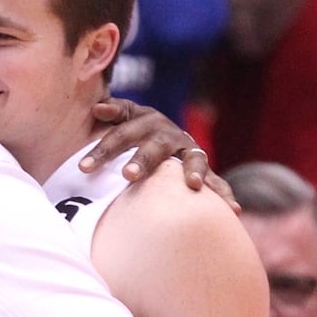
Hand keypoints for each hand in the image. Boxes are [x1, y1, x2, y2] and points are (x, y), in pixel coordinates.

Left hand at [84, 98, 235, 207]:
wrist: (164, 135)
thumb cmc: (134, 133)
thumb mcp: (123, 119)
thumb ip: (112, 112)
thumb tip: (97, 107)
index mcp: (145, 120)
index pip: (121, 133)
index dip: (103, 149)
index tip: (83, 168)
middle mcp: (169, 133)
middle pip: (154, 146)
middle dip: (143, 160)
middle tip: (128, 175)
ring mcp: (188, 150)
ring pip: (191, 159)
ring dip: (192, 171)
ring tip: (192, 185)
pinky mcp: (201, 168)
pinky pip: (216, 181)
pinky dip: (224, 194)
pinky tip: (233, 210)